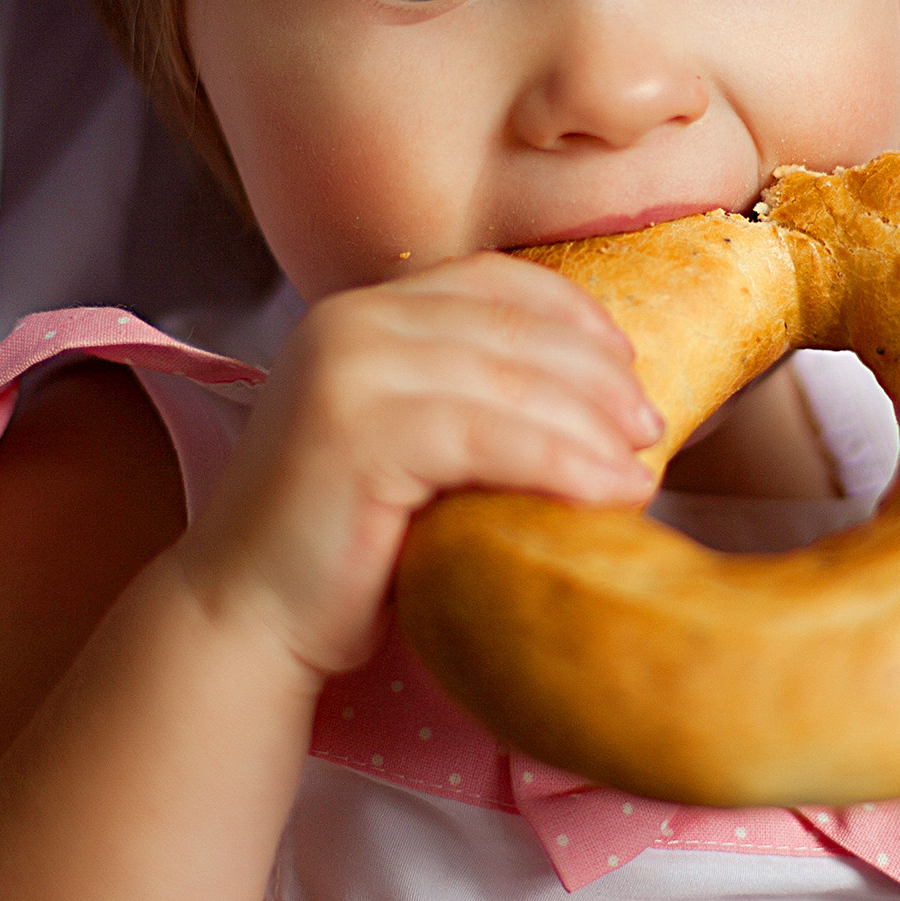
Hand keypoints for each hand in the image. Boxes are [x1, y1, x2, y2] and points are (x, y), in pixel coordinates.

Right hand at [177, 254, 661, 681]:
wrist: (248, 620)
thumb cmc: (343, 550)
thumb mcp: (410, 445)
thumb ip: (469, 400)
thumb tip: (603, 396)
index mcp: (358, 314)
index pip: (489, 280)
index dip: (572, 313)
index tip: (629, 363)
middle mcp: (347, 323)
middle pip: (510, 324)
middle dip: (596, 373)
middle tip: (651, 425)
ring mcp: (346, 371)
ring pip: (511, 379)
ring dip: (592, 425)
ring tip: (642, 470)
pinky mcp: (357, 431)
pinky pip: (491, 436)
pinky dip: (563, 463)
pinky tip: (609, 495)